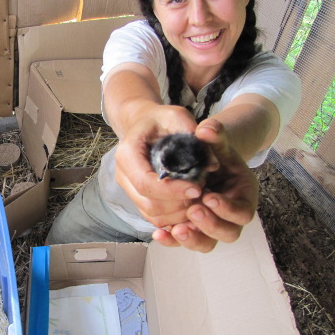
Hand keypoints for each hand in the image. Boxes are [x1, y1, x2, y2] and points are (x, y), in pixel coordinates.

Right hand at [114, 105, 202, 227]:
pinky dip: (175, 218)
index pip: (146, 182)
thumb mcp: (178, 116)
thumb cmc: (161, 120)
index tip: (198, 188)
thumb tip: (212, 164)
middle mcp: (123, 174)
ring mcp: (128, 189)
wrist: (144, 124)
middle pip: (149, 204)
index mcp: (128, 153)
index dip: (173, 190)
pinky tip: (191, 205)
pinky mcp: (136, 198)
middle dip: (179, 204)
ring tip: (200, 199)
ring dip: (179, 214)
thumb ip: (194, 135)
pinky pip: (154, 217)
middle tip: (204, 193)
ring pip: (152, 215)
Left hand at [152, 119, 258, 251]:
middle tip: (193, 210)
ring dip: (190, 239)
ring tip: (175, 229)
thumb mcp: (214, 138)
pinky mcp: (190, 227)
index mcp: (244, 194)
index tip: (208, 196)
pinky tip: (158, 234)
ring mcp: (210, 224)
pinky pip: (183, 240)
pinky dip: (171, 240)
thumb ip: (215, 134)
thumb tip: (206, 129)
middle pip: (228, 233)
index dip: (227, 208)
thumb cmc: (210, 147)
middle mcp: (229, 214)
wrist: (197, 155)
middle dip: (210, 225)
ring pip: (205, 243)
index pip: (243, 212)